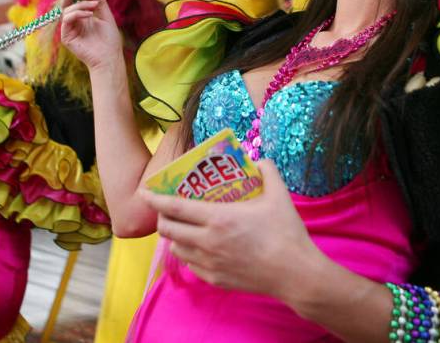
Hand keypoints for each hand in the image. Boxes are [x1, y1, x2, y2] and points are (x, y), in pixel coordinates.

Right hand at [58, 0, 122, 72]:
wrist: (109, 57)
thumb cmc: (110, 40)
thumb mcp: (106, 16)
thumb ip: (99, 2)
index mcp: (83, 18)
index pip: (75, 2)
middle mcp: (75, 23)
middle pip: (66, 4)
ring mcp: (69, 30)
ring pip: (67, 11)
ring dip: (80, 5)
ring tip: (93, 7)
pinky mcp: (66, 37)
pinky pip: (67, 20)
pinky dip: (77, 14)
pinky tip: (89, 15)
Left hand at [144, 159, 322, 299]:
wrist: (295, 273)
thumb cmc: (286, 232)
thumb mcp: (279, 195)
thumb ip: (267, 170)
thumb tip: (258, 160)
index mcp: (218, 218)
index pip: (175, 208)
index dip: (155, 200)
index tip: (144, 192)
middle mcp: (207, 241)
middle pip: (169, 230)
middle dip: (161, 218)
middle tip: (167, 210)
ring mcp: (210, 263)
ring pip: (177, 249)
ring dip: (175, 237)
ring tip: (183, 229)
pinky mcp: (216, 279)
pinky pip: (191, 266)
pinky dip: (189, 255)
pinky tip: (199, 249)